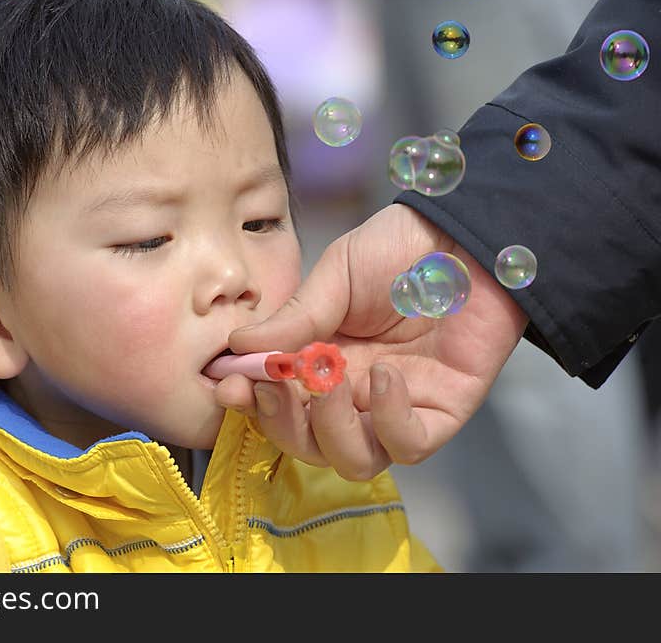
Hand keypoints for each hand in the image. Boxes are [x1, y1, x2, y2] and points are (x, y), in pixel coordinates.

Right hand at [214, 203, 527, 479]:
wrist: (466, 236)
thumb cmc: (400, 249)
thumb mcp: (336, 274)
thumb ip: (294, 316)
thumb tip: (238, 345)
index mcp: (320, 361)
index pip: (276, 402)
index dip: (249, 402)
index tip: (229, 384)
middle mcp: (353, 393)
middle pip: (306, 442)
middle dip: (281, 422)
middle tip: (276, 383)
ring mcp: (395, 408)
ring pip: (352, 459)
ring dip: (330, 429)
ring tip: (332, 382)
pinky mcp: (440, 413)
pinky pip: (407, 446)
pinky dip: (390, 422)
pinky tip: (387, 375)